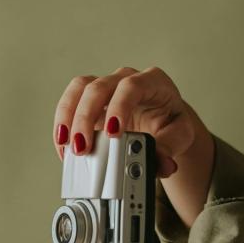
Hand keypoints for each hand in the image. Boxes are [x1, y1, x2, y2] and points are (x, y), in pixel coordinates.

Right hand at [52, 66, 195, 177]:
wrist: (161, 119)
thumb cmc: (170, 122)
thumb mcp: (179, 135)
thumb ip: (170, 148)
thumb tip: (161, 163)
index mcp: (152, 82)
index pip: (132, 87)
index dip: (119, 107)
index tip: (112, 133)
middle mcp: (125, 78)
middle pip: (99, 87)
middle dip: (86, 117)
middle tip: (83, 147)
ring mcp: (105, 85)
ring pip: (79, 89)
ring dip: (68, 116)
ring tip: (66, 145)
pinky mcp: (89, 98)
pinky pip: (70, 101)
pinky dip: (63, 123)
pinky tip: (63, 145)